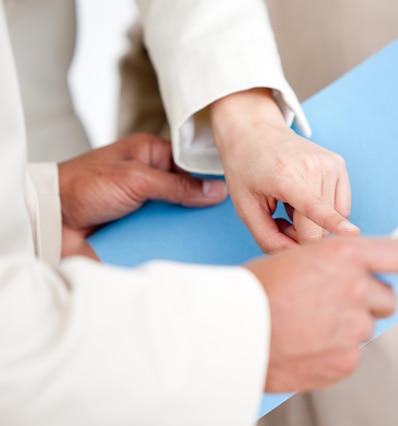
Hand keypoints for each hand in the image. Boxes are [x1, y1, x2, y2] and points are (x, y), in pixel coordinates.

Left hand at [58, 134, 227, 259]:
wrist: (50, 220)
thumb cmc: (82, 186)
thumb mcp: (136, 179)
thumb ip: (178, 186)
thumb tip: (215, 190)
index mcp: (150, 154)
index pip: (191, 164)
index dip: (210, 176)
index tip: (234, 189)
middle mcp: (150, 179)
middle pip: (189, 192)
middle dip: (203, 205)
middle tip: (229, 217)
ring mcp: (145, 205)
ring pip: (179, 215)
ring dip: (190, 226)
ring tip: (217, 236)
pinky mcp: (139, 228)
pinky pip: (165, 234)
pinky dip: (175, 240)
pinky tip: (192, 247)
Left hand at [209, 88, 359, 252]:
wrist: (256, 132)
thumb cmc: (248, 170)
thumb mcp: (246, 209)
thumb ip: (268, 240)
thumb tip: (297, 257)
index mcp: (285, 176)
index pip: (313, 206)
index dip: (332, 223)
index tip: (352, 234)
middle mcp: (313, 166)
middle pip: (320, 227)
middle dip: (301, 235)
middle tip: (280, 221)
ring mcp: (330, 164)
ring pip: (334, 221)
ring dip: (313, 225)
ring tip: (291, 207)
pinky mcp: (340, 165)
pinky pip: (341, 208)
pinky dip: (326, 213)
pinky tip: (305, 201)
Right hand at [245, 236, 397, 391]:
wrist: (230, 330)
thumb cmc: (255, 291)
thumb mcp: (297, 259)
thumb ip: (335, 266)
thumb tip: (357, 278)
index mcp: (344, 256)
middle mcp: (356, 288)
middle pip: (386, 297)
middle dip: (367, 301)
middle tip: (334, 304)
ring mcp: (353, 327)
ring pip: (366, 328)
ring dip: (347, 327)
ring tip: (310, 326)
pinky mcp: (345, 360)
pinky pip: (352, 355)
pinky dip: (335, 352)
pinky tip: (307, 345)